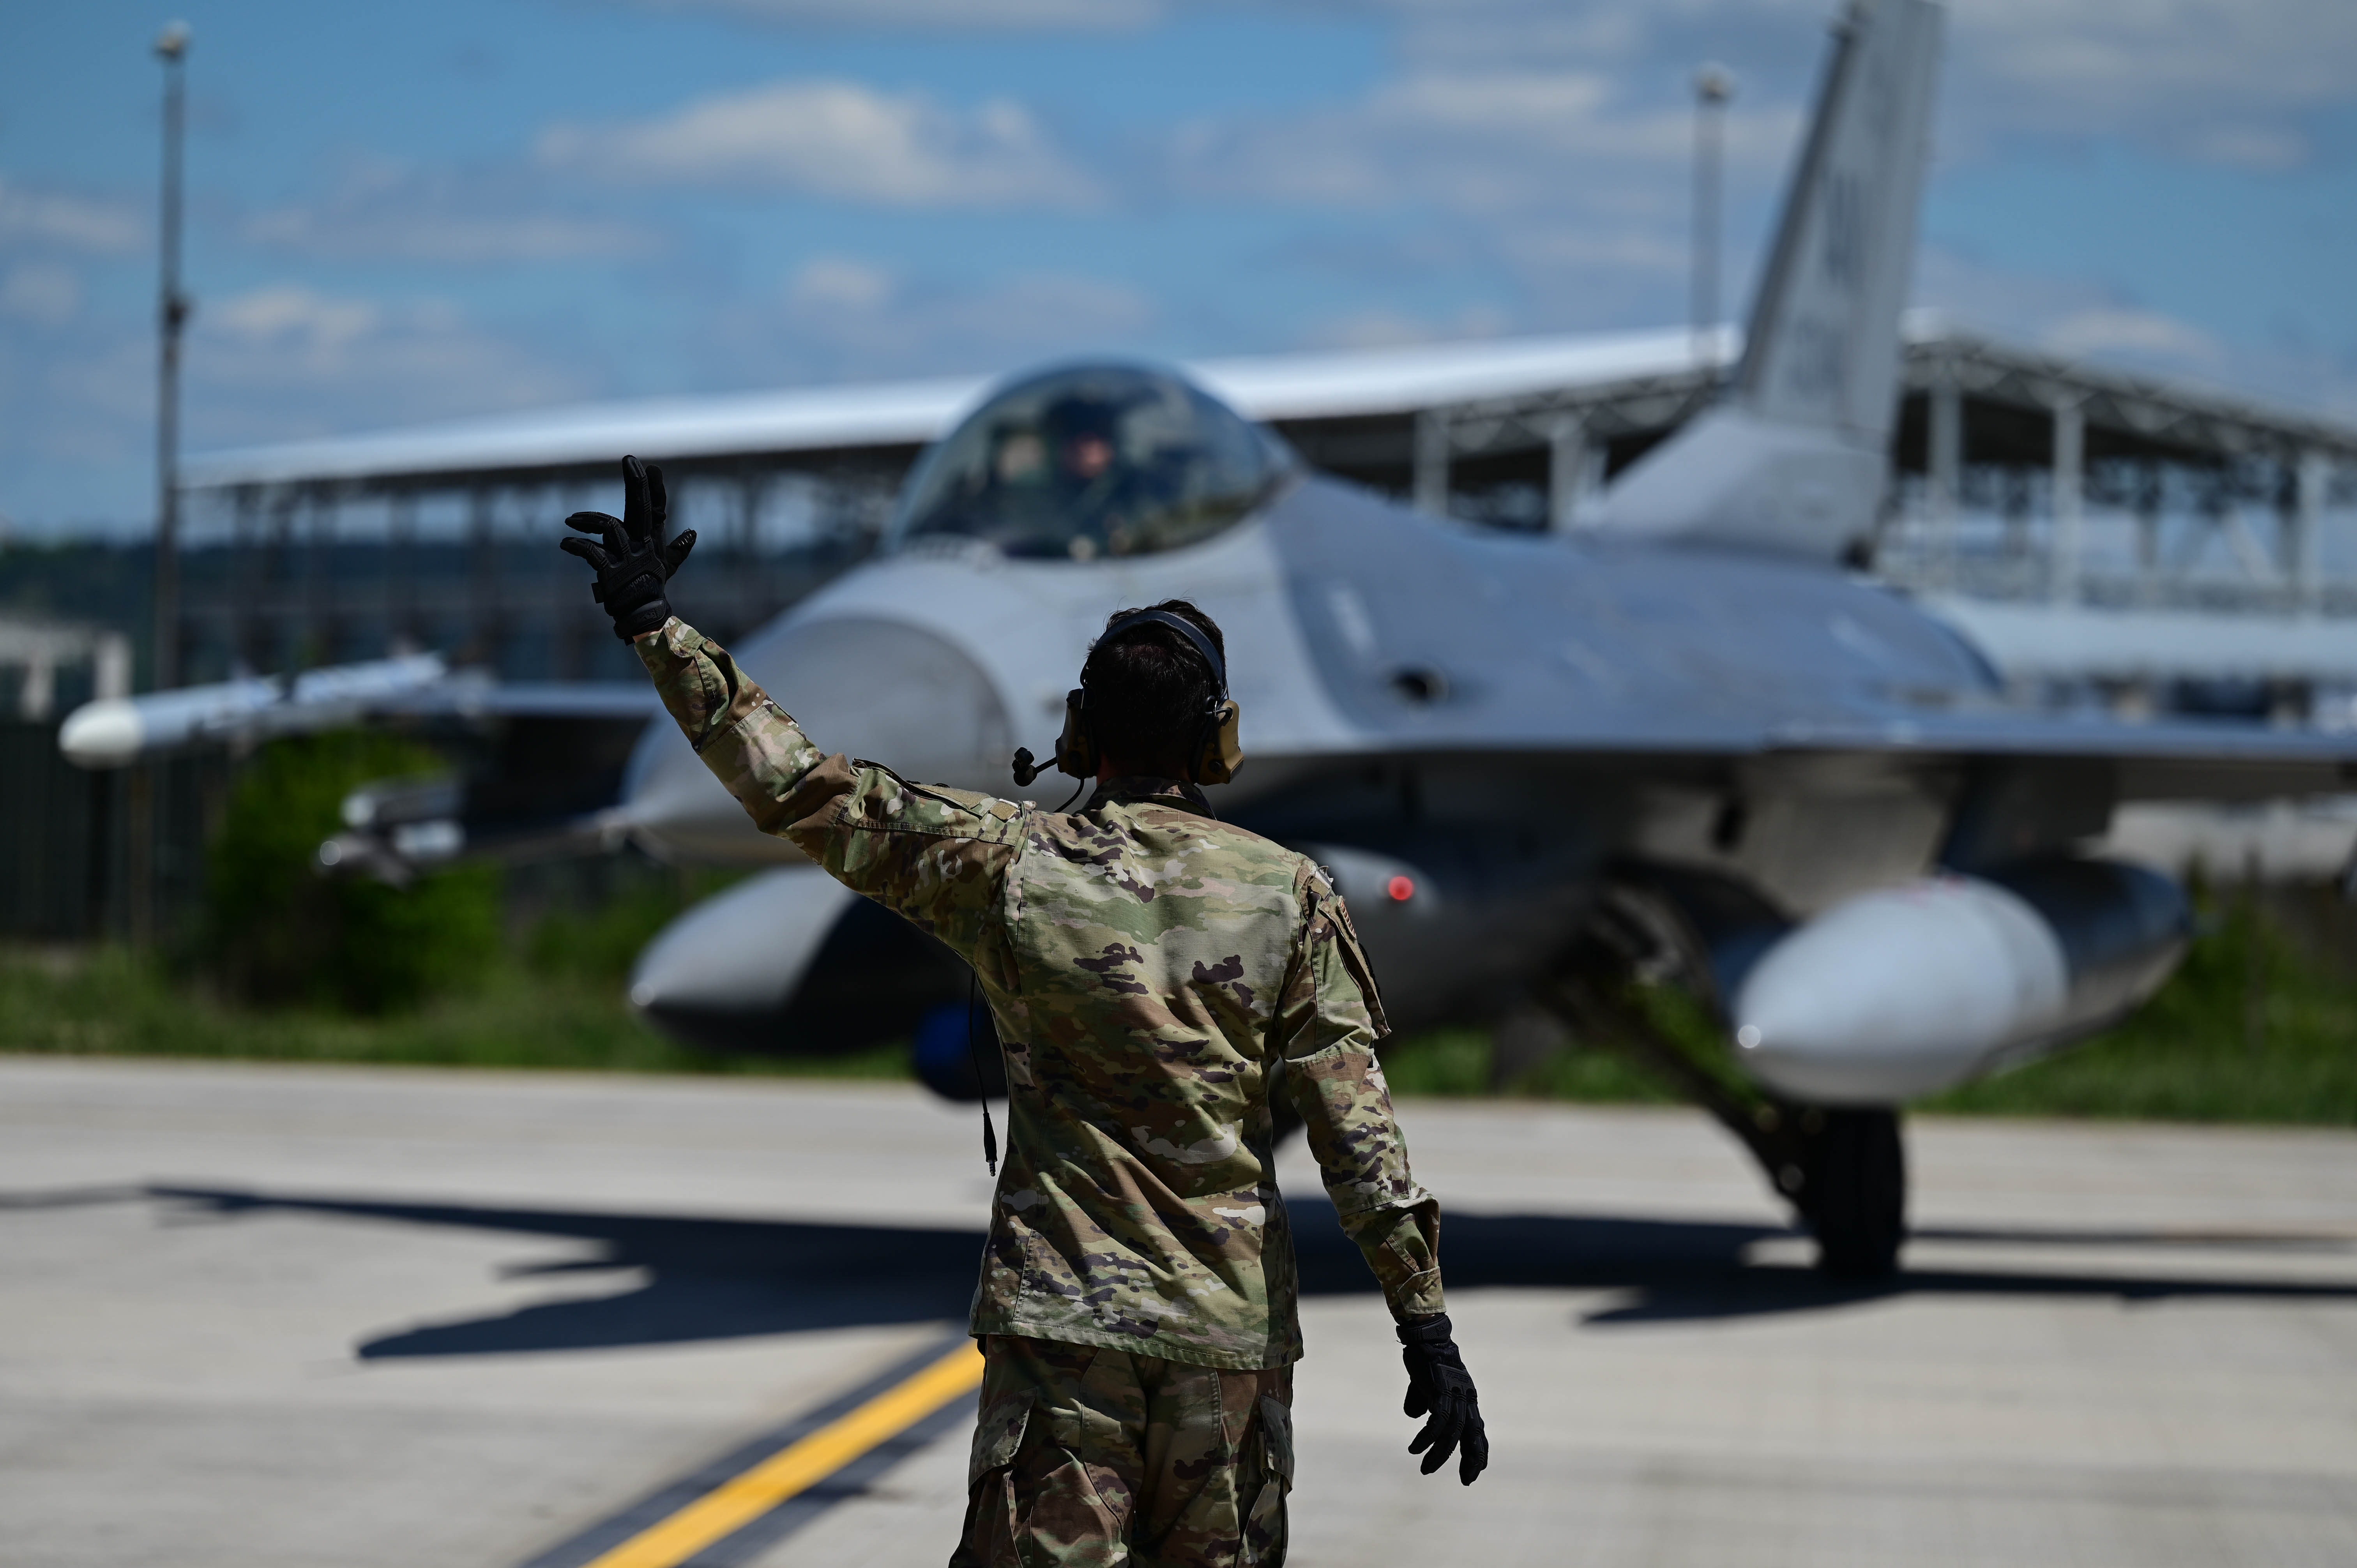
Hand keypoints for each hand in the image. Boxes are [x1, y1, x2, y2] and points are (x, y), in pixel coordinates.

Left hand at [561, 455, 696, 640]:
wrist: (643, 618)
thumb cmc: (651, 590)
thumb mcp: (665, 567)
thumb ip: (677, 550)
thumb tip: (691, 532)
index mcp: (652, 542)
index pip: (657, 509)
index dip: (655, 489)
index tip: (652, 468)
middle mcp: (643, 546)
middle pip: (641, 508)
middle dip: (637, 484)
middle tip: (631, 461)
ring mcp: (628, 558)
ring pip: (610, 526)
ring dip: (588, 520)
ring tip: (570, 521)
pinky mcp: (611, 572)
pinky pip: (591, 551)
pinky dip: (576, 545)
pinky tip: (565, 543)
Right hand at [1398, 1313, 1487, 1484]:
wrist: (1423, 1335)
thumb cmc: (1425, 1357)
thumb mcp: (1428, 1384)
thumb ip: (1425, 1401)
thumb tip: (1415, 1416)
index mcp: (1467, 1398)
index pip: (1478, 1430)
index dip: (1478, 1451)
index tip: (1476, 1471)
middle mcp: (1466, 1398)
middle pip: (1473, 1435)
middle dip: (1471, 1460)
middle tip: (1467, 1481)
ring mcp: (1454, 1395)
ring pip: (1452, 1434)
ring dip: (1439, 1455)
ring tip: (1426, 1469)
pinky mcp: (1440, 1391)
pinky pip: (1436, 1423)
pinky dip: (1426, 1439)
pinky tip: (1414, 1449)